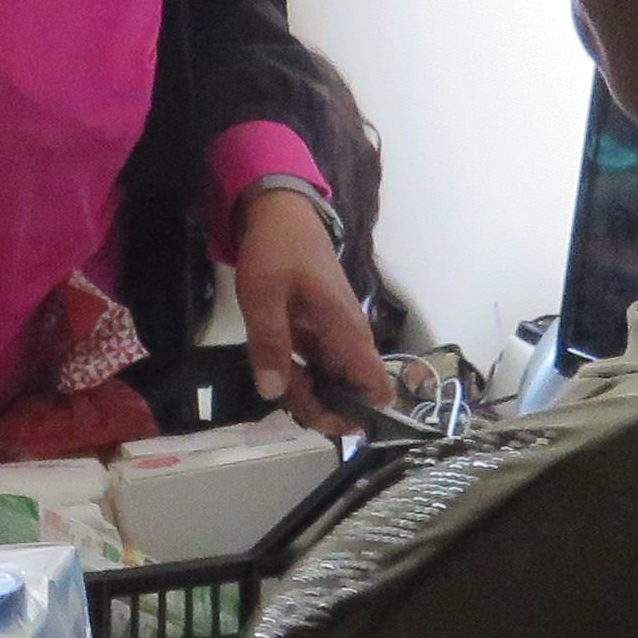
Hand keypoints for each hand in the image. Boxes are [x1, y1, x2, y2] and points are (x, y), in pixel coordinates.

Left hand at [232, 190, 392, 439]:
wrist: (279, 210)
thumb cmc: (277, 250)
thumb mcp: (264, 296)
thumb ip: (270, 343)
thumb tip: (274, 393)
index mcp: (345, 329)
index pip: (373, 382)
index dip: (362, 412)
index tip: (336, 427)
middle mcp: (346, 336)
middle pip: (349, 389)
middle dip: (324, 408)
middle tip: (287, 403)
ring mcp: (332, 332)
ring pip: (330, 379)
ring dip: (308, 392)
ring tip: (276, 383)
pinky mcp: (316, 328)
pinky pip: (316, 363)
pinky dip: (300, 374)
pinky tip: (277, 373)